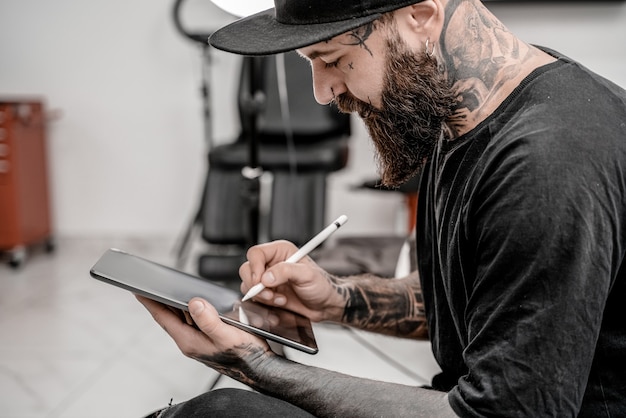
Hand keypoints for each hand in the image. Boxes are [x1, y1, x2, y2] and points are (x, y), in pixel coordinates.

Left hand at [136, 295, 273, 384]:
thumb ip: (209, 320)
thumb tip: (194, 303)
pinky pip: (194, 319)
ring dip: (175, 303)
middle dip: (159, 300)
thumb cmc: (245, 356)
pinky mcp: (208, 336)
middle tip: (149, 284)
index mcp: (189, 341)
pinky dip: (190, 308)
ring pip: (182, 317)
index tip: (138, 290)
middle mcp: (191, 340)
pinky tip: (194, 301)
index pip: (163, 318)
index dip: (150, 303)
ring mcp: (199, 339)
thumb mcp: (226, 336)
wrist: (259, 367)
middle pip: (169, 316)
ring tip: (167, 288)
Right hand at [239, 240, 344, 321]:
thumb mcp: (307, 274)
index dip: (254, 267)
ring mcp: (268, 280)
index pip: (256, 254)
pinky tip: (279, 304)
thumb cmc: (321, 285)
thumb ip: (286, 271)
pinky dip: (264, 305)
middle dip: (256, 286)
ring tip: (281, 300)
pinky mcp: (268, 294)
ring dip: (262, 296)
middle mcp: (271, 264)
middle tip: (270, 295)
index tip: (260, 281)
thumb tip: (266, 277)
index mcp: (280, 251)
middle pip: (247, 270)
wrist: (326, 304)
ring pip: (248, 286)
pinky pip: (255, 300)